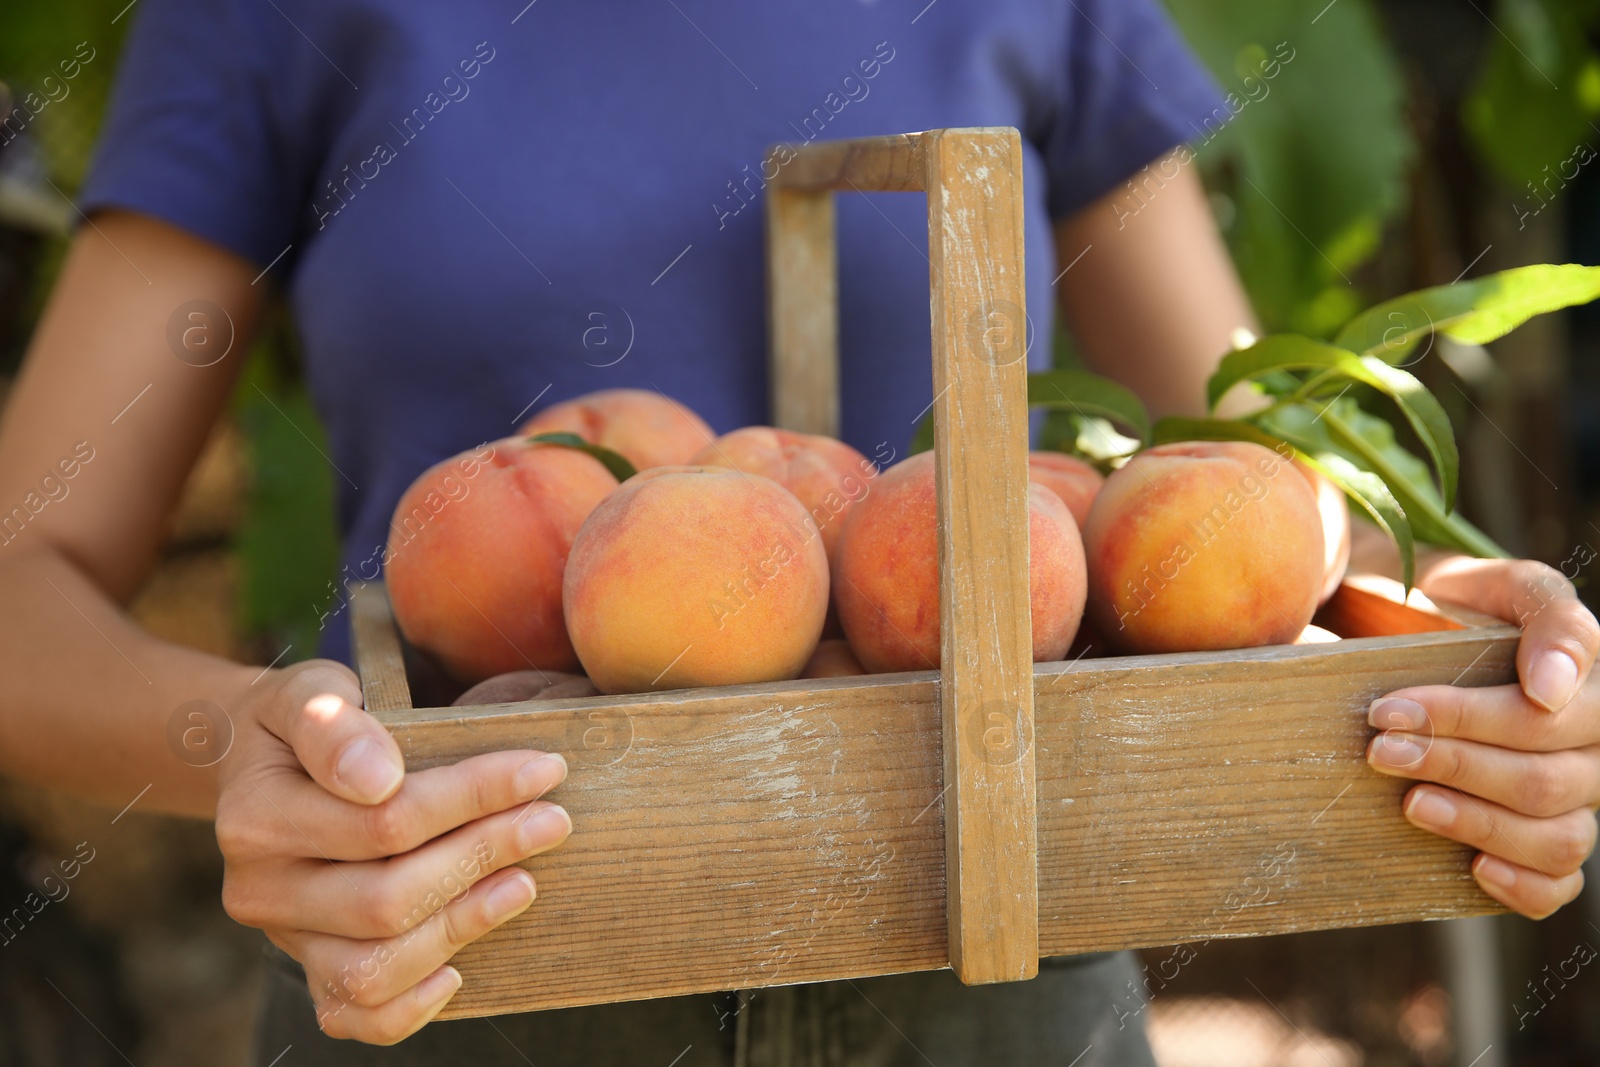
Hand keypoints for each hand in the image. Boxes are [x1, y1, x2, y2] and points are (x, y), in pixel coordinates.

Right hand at [215, 660, 571, 1042]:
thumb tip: (378, 777)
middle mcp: (260, 889)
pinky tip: (460, 967)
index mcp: (255, 817)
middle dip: (484, 856)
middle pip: (387, 898)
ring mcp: (285, 939)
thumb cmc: (307, 722)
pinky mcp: (309, 970)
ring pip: (374, 967)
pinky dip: (412, 1005)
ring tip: (525, 883)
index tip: (545, 769)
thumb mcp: (311, 693)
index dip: (474, 796)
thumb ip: (333, 723)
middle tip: (552, 821)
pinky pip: (356, 1016)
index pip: (384, 819)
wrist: (261, 763)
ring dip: (463, 926)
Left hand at [1365, 556, 1599, 917]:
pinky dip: (1524, 885)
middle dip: (1453, 765)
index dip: (1467, 718)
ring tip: (1409, 802)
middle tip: (1379, 749)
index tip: (1390, 710)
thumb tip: (1554, 686)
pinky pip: (1561, 882)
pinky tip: (1473, 867)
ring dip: (1477, 824)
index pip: (1547, 716)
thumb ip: (1540, 612)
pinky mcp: (1539, 834)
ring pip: (1558, 836)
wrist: (1393, 624)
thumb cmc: (1440, 604)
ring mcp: (1571, 792)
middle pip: (1545, 779)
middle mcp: (1588, 740)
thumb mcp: (1485, 583)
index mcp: (1583, 677)